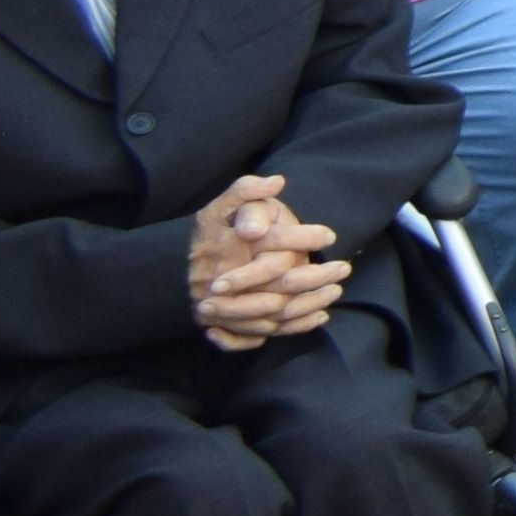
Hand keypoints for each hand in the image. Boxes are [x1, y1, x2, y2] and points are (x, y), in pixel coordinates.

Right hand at [187, 172, 348, 348]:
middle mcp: (226, 279)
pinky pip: (262, 333)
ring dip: (310, 303)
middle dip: (316, 276)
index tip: (330, 235)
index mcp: (228, 246)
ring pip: (275, 312)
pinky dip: (292, 328)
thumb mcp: (221, 208)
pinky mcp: (225, 326)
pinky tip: (318, 316)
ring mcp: (224, 307)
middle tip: (344, 268)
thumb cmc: (209, 235)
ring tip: (336, 290)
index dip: (303, 237)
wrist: (172, 273)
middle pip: (279, 281)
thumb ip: (246, 191)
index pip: (272, 242)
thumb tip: (277, 182)